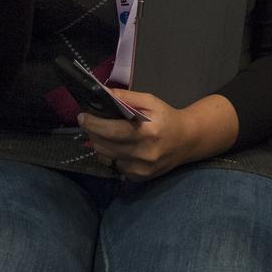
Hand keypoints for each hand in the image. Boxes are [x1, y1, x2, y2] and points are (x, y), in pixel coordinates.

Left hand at [79, 91, 236, 180]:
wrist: (188, 141)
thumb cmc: (167, 118)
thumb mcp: (151, 102)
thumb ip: (127, 97)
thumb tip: (104, 94)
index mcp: (147, 132)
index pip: (110, 130)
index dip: (93, 124)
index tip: (83, 116)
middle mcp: (143, 153)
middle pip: (103, 145)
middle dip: (93, 133)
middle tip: (91, 124)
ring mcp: (141, 168)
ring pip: (105, 157)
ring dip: (100, 145)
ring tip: (104, 134)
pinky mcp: (139, 177)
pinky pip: (114, 166)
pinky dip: (112, 156)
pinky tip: (119, 147)